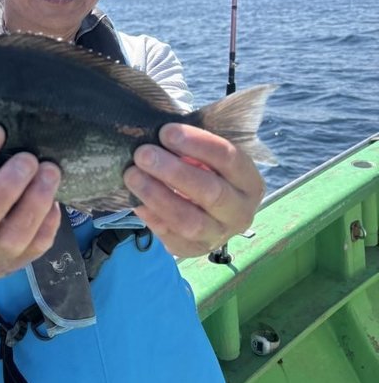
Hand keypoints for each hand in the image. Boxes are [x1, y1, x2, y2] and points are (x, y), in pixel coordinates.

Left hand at [123, 123, 265, 256]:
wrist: (205, 209)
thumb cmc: (204, 169)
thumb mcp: (207, 153)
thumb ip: (193, 144)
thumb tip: (160, 131)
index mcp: (250, 181)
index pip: (229, 158)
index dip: (197, 144)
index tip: (165, 132)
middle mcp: (240, 212)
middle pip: (211, 193)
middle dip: (173, 171)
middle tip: (143, 154)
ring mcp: (218, 236)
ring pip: (189, 221)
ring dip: (157, 195)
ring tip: (132, 175)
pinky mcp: (194, 250)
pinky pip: (171, 237)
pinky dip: (152, 217)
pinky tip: (136, 199)